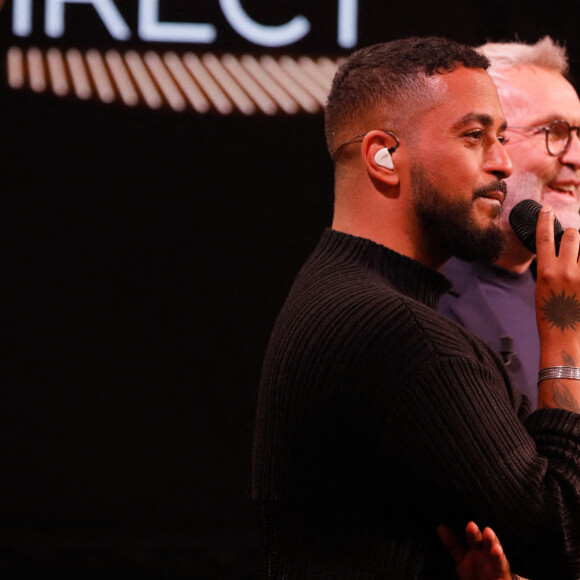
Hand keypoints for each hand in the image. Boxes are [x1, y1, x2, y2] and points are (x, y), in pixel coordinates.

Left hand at [438, 521, 521, 579]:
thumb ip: (453, 544)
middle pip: (489, 545)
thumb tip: (440, 527)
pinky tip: (499, 572)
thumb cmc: (476, 570)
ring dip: (498, 554)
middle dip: (489, 539)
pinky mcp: (504, 577)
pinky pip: (502, 574)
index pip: (474, 539)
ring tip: (496, 550)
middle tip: (487, 531)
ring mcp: (498, 567)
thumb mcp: (463, 557)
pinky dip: (501, 573)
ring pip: (500, 560)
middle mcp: (489, 556)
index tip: (470, 524)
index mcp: (478, 548)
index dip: (472, 533)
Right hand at [535, 205, 579, 411]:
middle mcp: (566, 271)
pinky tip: (577, 282)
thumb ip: (551, 270)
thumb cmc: (550, 317)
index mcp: (547, 272)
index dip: (546, 221)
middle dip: (575, 234)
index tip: (547, 210)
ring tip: (576, 264)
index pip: (545, 238)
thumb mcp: (542, 290)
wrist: (564, 338)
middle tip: (573, 239)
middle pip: (574, 236)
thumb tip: (559, 256)